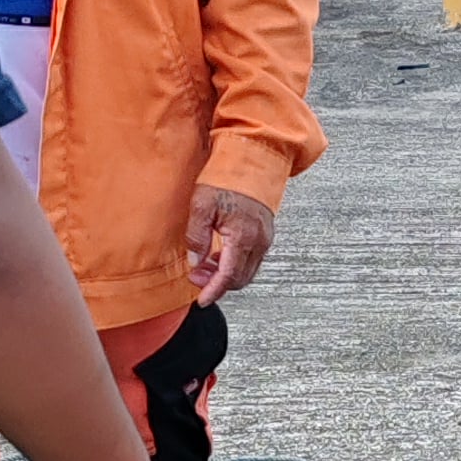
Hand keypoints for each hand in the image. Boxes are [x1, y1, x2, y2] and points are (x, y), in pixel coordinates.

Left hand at [185, 185, 273, 305]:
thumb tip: (195, 260)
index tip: (202, 300)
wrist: (252, 160)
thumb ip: (197, 236)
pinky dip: (234, 264)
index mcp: (243, 237)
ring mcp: (265, 238)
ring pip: (246, 271)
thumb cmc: (227, 178)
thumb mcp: (202, 205)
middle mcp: (258, 242)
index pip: (228, 276)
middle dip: (217, 283)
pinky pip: (251, 259)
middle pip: (239, 278)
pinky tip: (219, 254)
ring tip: (204, 264)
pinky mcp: (265, 233)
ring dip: (225, 274)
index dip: (213, 291)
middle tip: (196, 276)